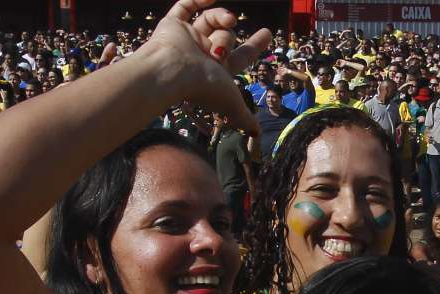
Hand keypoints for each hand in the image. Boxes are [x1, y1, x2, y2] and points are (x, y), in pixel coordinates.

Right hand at [138, 0, 271, 135]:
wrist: (171, 70)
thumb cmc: (202, 87)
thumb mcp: (232, 103)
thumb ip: (243, 118)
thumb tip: (257, 134)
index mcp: (216, 71)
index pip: (240, 56)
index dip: (255, 46)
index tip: (268, 33)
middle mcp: (201, 54)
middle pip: (227, 35)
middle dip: (228, 39)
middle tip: (218, 52)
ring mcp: (186, 39)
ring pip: (210, 21)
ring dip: (220, 18)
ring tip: (228, 20)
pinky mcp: (171, 26)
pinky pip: (185, 6)